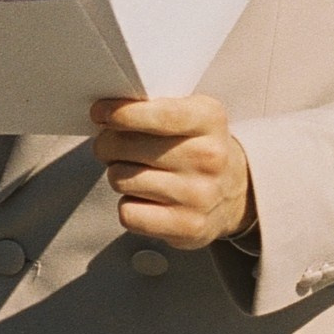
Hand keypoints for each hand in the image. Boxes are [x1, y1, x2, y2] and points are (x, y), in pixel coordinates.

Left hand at [88, 93, 254, 249]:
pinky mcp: (188, 226)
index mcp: (209, 120)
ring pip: (121, 179)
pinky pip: (129, 213)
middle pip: (126, 147)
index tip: (99, 114)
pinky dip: (128, 206)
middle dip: (108, 145)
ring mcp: (199, 195)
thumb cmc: (195, 147)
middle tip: (112, 146)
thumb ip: (153, 107)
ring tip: (135, 173)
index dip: (122, 113)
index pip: (161, 114)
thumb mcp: (190, 114)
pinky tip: (145, 199)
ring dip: (118, 175)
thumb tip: (104, 115)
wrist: (234, 192)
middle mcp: (208, 158)